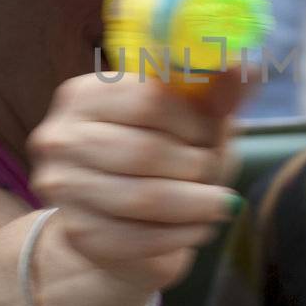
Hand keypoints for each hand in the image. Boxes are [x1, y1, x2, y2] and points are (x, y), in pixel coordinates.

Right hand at [26, 71, 247, 296]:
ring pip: (142, 198)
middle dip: (195, 166)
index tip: (214, 133)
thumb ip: (214, 94)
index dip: (193, 120)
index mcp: (85, 94)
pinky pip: (138, 238)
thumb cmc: (161, 157)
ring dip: (195, 204)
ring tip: (221, 204)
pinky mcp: (77, 233)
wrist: (123, 218)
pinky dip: (181, 235)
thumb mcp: (189, 121)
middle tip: (218, 173)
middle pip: (144, 151)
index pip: (147, 99)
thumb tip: (242, 67)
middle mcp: (62, 137)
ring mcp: (64, 187)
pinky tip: (201, 227)